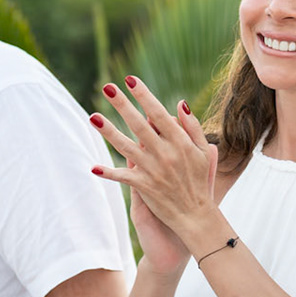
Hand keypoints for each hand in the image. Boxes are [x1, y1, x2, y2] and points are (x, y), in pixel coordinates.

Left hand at [90, 77, 222, 269]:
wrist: (196, 216)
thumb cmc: (199, 181)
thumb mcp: (202, 152)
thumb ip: (192, 126)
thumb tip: (179, 102)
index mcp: (180, 142)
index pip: (158, 113)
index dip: (144, 96)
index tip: (130, 80)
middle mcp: (165, 153)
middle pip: (139, 125)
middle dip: (122, 105)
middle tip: (107, 87)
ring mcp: (153, 170)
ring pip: (126, 147)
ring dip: (108, 131)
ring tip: (93, 117)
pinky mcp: (144, 187)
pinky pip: (123, 177)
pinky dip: (109, 173)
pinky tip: (94, 167)